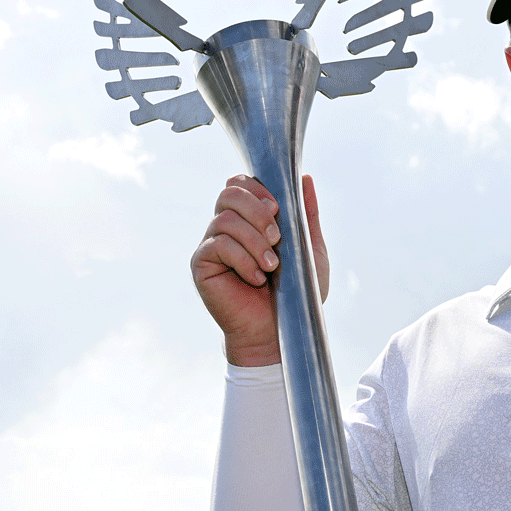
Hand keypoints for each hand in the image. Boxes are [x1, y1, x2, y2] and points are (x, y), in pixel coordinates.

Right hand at [190, 173, 328, 367]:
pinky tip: (257, 279)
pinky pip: (218, 245)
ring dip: (255, 241)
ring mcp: (211, 245)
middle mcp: (226, 228)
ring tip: (272, 267)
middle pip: (229, 193)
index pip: (240, 184)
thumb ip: (306, 214)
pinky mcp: (201, 264)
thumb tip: (304, 178)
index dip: (257, 189)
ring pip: (225, 220)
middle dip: (257, 211)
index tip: (278, 208)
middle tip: (278, 238)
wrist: (279, 332)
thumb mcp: (309, 248)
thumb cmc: (296, 292)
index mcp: (248, 219)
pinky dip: (243, 260)